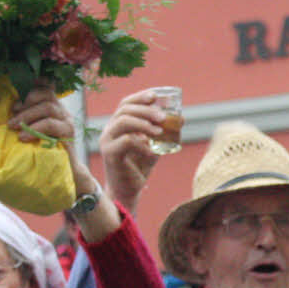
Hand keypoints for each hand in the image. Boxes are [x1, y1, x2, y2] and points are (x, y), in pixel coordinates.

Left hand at [8, 85, 96, 196]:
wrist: (65, 173)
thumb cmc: (45, 152)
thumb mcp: (33, 132)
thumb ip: (25, 120)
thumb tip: (4, 112)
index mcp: (53, 107)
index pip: (46, 86)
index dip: (34, 84)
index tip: (17, 97)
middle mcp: (62, 111)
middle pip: (45, 95)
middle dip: (24, 106)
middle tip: (10, 121)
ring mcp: (67, 121)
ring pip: (48, 108)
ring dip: (27, 116)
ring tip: (14, 128)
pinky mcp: (69, 133)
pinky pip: (51, 124)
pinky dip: (35, 128)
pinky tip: (24, 137)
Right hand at [99, 89, 166, 209]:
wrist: (128, 191)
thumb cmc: (139, 167)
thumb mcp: (155, 146)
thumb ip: (164, 133)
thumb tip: (181, 118)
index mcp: (118, 125)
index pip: (126, 104)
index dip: (140, 97)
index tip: (155, 96)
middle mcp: (110, 130)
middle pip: (125, 109)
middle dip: (146, 110)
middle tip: (163, 117)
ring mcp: (107, 141)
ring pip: (123, 122)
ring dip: (144, 123)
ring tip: (160, 131)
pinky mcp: (110, 154)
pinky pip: (126, 141)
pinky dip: (142, 144)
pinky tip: (152, 152)